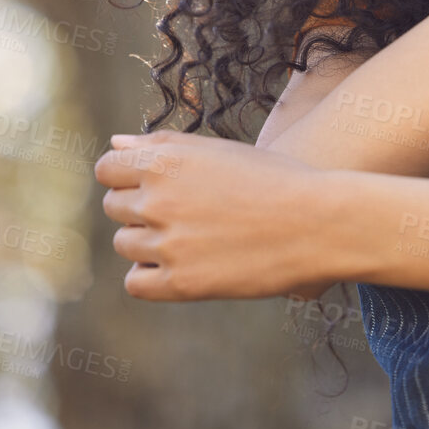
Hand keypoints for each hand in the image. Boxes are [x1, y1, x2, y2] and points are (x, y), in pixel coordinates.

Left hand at [93, 131, 345, 300]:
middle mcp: (158, 200)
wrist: (320, 223)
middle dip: (139, 207)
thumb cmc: (275, 179)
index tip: (152, 184)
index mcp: (166, 161)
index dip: (126, 175)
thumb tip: (115, 145)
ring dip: (147, 242)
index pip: (108, 169)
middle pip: (115, 207)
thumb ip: (163, 145)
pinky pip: (136, 282)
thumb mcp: (220, 150)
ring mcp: (167, 244)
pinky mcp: (181, 283)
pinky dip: (150, 275)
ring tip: (192, 237)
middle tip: (184, 212)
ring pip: (125, 244)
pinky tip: (181, 264)